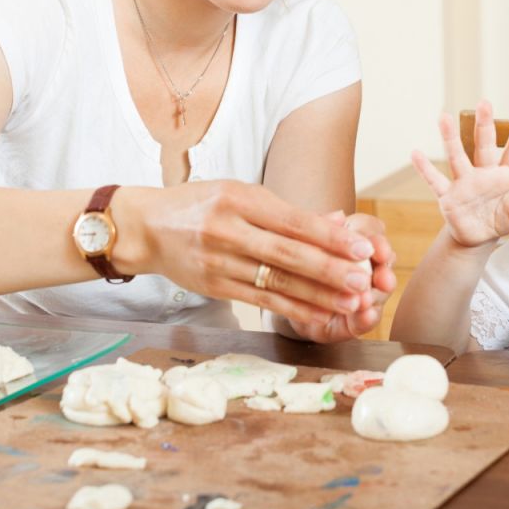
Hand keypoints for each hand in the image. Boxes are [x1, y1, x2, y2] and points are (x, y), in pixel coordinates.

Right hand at [111, 181, 375, 329]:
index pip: (292, 221)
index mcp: (237, 198)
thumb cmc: (200, 205)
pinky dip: (292, 310)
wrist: (146, 227)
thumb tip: (337, 222)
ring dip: (317, 295)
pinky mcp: (213, 286)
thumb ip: (282, 211)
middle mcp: (227, 230)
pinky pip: (260, 302)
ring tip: (350, 302)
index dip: (330, 237)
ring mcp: (218, 261)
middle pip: (287, 254)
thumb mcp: (237, 193)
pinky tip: (317, 315)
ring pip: (276, 282)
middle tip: (363, 280)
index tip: (362, 248)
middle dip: (329, 270)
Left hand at [286, 211, 397, 342]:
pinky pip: (367, 319)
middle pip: (384, 263)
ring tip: (367, 300)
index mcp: (353, 241)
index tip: (378, 251)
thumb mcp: (304, 244)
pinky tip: (366, 315)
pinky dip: (367, 318)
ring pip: (380, 293)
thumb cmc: (298, 265)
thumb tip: (339, 216)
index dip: (377, 241)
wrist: (285, 302)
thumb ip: (321, 229)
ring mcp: (364, 294)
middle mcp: (366, 266)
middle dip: (385, 271)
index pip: (372, 233)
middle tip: (382, 279)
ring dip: (376, 295)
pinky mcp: (357, 321)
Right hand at [411, 100, 508, 246]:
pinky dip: (424, 169)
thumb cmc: (502, 219)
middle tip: (484, 103)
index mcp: (505, 175)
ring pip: (457, 156)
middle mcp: (484, 173)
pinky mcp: (448, 196)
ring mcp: (464, 182)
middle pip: (483, 145)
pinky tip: (415, 154)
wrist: (478, 237)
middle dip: (484, 125)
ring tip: (444, 117)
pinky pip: (435, 180)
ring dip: (450, 138)